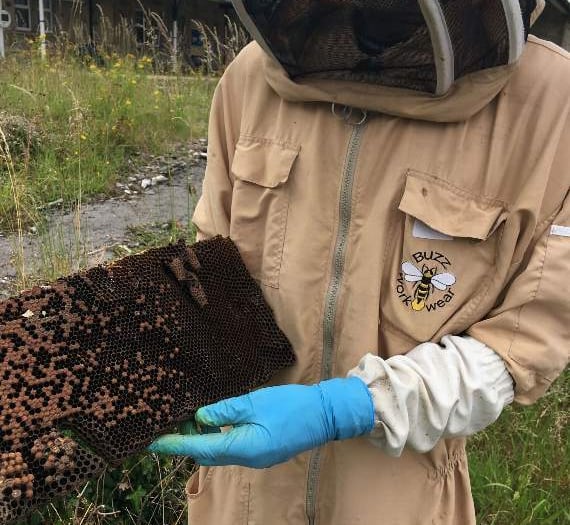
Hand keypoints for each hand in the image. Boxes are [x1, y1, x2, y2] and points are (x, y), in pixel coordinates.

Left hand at [148, 377, 373, 467]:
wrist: (325, 415)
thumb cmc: (290, 406)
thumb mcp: (254, 402)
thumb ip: (225, 410)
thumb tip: (200, 416)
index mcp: (242, 448)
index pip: (199, 448)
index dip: (174, 444)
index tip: (151, 442)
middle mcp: (246, 459)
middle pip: (207, 453)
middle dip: (186, 440)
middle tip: (172, 419)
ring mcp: (256, 457)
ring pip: (220, 451)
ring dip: (203, 437)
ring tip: (190, 417)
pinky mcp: (263, 450)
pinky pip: (233, 447)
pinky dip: (219, 436)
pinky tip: (215, 420)